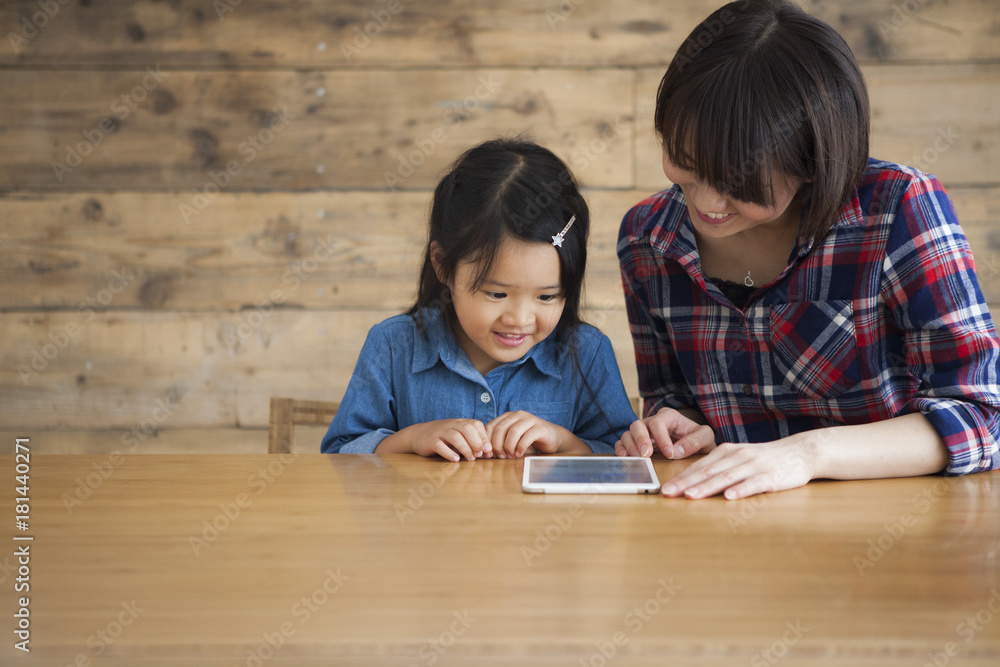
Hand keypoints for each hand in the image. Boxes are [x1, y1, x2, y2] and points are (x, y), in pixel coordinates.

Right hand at [405, 419, 491, 461]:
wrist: (419, 434)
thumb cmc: (444, 437)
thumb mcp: (458, 434)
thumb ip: (473, 441)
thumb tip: (489, 452)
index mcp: (460, 422)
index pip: (476, 424)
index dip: (484, 437)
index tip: (488, 451)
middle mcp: (451, 425)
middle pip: (467, 429)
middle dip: (476, 443)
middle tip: (479, 455)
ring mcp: (440, 432)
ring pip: (455, 437)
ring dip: (465, 449)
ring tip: (470, 459)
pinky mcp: (430, 441)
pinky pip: (440, 446)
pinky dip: (449, 453)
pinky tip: (456, 460)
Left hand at [486, 411, 577, 457]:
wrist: (552, 437)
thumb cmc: (529, 440)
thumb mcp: (512, 440)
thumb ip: (500, 442)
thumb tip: (485, 453)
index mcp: (508, 416)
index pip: (491, 426)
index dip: (488, 440)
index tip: (489, 454)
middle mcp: (518, 415)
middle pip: (501, 428)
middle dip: (498, 445)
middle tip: (500, 456)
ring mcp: (530, 419)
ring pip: (513, 431)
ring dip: (509, 446)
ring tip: (510, 456)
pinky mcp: (540, 427)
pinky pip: (527, 436)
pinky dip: (520, 447)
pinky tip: (519, 454)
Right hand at [615, 408, 715, 458]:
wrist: (695, 446)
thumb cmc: (698, 439)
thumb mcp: (706, 437)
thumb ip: (696, 441)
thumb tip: (676, 451)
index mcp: (668, 416)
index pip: (658, 423)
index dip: (661, 438)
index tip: (669, 454)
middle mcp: (652, 422)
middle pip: (638, 425)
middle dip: (640, 440)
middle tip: (646, 455)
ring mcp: (642, 433)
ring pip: (628, 433)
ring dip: (630, 446)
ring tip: (638, 459)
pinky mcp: (636, 443)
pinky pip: (622, 443)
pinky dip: (621, 450)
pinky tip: (626, 459)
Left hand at [661, 437, 816, 499]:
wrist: (800, 452)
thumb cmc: (765, 458)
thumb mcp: (739, 457)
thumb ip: (719, 467)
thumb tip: (693, 481)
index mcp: (727, 452)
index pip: (699, 466)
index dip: (681, 477)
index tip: (664, 489)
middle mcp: (737, 456)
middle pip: (707, 471)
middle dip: (685, 483)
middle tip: (667, 493)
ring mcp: (754, 466)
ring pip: (726, 477)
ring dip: (707, 486)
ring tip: (690, 495)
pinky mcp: (770, 476)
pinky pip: (753, 484)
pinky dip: (740, 490)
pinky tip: (728, 497)